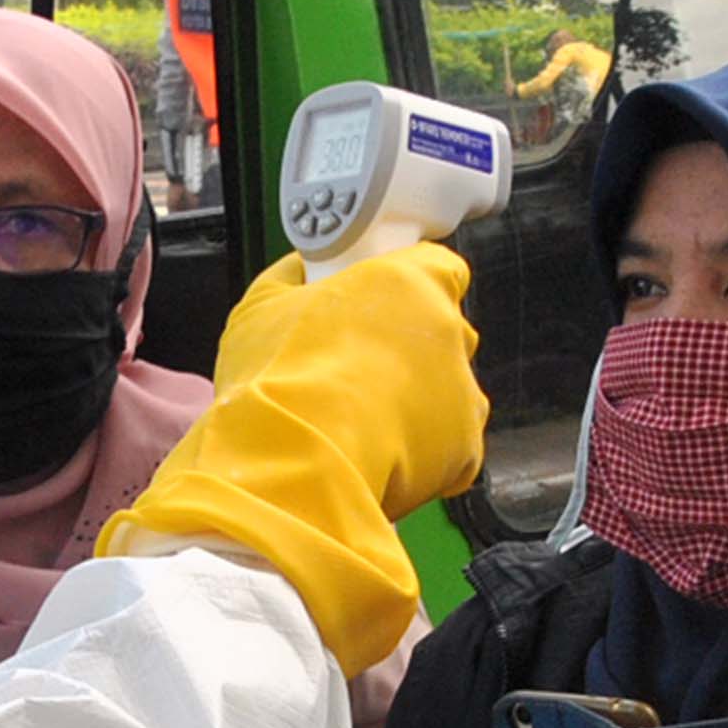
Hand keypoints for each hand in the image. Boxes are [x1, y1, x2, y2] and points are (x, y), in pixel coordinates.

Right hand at [97, 244, 487, 677]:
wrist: (298, 460)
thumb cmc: (278, 372)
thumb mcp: (261, 308)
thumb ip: (289, 278)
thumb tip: (298, 267)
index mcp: (410, 282)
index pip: (438, 267)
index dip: (411, 287)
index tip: (381, 308)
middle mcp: (451, 330)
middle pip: (446, 332)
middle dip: (415, 348)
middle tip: (362, 370)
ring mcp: (465, 391)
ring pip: (452, 392)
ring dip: (423, 403)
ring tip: (371, 425)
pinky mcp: (467, 449)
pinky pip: (452, 447)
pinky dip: (426, 455)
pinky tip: (384, 461)